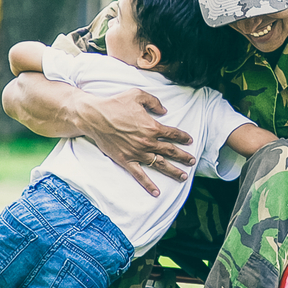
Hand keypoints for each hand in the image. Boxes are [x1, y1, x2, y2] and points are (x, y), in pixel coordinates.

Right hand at [76, 89, 194, 196]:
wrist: (94, 117)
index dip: (183, 137)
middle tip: (192, 161)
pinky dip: (148, 184)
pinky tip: (156, 193)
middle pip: (170, 151)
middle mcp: (147, 142)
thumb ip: (154, 102)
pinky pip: (140, 175)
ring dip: (173, 171)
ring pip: (160, 164)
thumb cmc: (115, 104)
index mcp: (152, 127)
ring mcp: (137, 153)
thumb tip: (164, 110)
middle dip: (183, 156)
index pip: (173, 134)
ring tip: (183, 176)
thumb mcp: (137, 95)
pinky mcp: (126, 160)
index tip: (189, 140)